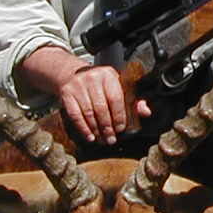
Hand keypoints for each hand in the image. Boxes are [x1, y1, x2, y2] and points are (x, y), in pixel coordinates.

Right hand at [18, 46, 149, 145]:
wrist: (71, 73)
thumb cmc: (98, 83)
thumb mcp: (116, 85)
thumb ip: (132, 99)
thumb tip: (146, 112)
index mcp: (109, 75)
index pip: (115, 98)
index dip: (119, 116)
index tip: (120, 128)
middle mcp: (93, 78)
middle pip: (101, 108)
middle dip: (107, 126)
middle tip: (111, 138)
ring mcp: (78, 85)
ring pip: (88, 113)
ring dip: (96, 129)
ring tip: (102, 139)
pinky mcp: (67, 94)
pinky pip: (75, 115)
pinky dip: (83, 128)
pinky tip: (90, 136)